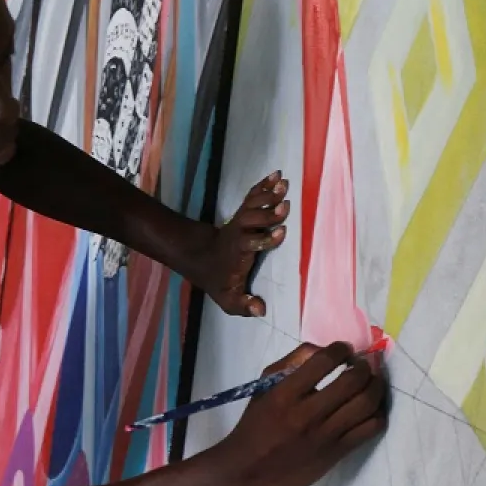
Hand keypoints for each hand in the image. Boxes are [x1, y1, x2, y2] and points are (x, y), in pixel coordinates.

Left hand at [193, 171, 289, 316]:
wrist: (199, 257)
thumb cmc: (219, 279)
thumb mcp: (227, 298)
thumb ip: (243, 305)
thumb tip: (261, 311)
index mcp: (238, 253)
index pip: (251, 244)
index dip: (265, 239)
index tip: (281, 232)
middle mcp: (239, 233)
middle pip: (252, 220)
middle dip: (268, 213)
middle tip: (286, 205)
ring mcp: (240, 220)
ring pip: (253, 204)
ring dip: (268, 194)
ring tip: (285, 183)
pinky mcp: (243, 212)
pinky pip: (253, 196)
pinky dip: (264, 185)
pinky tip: (277, 175)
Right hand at [204, 342, 388, 485]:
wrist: (250, 471)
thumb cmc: (256, 425)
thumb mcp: (265, 387)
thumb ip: (292, 362)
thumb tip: (323, 349)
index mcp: (285, 394)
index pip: (323, 362)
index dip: (341, 349)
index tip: (345, 349)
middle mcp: (307, 414)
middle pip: (352, 381)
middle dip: (364, 366)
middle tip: (363, 364)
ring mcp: (325, 436)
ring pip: (366, 404)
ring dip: (376, 386)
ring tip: (373, 381)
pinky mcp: (336, 453)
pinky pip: (369, 429)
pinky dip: (378, 413)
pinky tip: (373, 407)